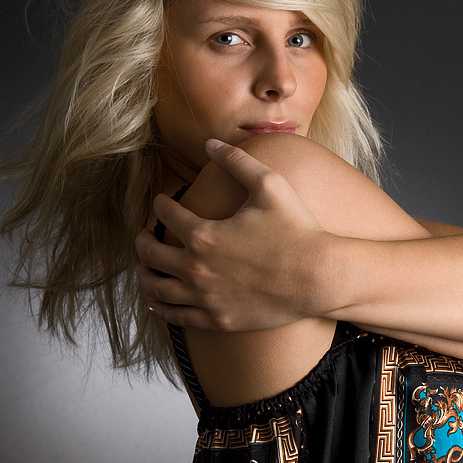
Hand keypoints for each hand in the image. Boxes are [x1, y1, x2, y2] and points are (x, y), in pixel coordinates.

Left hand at [136, 140, 330, 330]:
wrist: (320, 277)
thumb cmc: (298, 229)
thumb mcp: (270, 185)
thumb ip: (237, 161)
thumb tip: (210, 143)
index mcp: (203, 235)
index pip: (166, 216)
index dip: (161, 205)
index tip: (162, 202)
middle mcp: (197, 269)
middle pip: (151, 255)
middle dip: (143, 242)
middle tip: (143, 236)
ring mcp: (206, 298)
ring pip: (158, 289)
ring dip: (145, 276)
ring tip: (144, 268)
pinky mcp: (218, 319)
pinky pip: (178, 316)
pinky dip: (161, 307)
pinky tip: (155, 301)